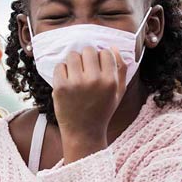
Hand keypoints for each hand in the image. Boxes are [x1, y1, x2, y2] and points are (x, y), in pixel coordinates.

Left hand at [52, 47, 126, 162]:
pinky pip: (59, 66)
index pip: (105, 52)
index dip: (101, 58)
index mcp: (110, 81)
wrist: (84, 133)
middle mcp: (94, 80)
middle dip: (87, 58)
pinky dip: (62, 72)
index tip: (98, 68)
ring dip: (74, 63)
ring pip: (73, 55)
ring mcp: (76, 83)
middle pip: (88, 50)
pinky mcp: (60, 87)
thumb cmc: (102, 111)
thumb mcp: (118, 92)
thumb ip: (121, 69)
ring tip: (76, 76)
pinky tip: (67, 83)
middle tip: (85, 71)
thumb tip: (113, 48)